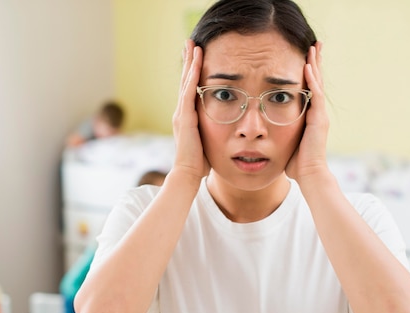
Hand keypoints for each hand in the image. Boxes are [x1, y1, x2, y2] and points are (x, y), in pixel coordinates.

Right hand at [171, 39, 208, 179]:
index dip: (193, 72)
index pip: (190, 89)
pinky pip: (189, 89)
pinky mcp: (185, 116)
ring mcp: (181, 112)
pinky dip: (193, 73)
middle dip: (189, 61)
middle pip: (185, 80)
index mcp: (187, 117)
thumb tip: (228, 129)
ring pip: (186, 81)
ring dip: (190, 61)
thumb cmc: (201, 162)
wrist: (189, 174)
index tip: (197, 57)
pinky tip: (197, 60)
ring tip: (193, 44)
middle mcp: (182, 111)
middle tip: (191, 42)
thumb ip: (214, 132)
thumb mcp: (209, 141)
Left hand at [285, 42, 329, 182]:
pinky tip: (307, 67)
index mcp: (309, 116)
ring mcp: (319, 115)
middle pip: (315, 81)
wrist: (308, 175)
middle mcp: (316, 112)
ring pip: (317, 84)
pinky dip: (311, 80)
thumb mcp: (283, 141)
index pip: (307, 88)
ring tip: (312, 47)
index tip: (303, 56)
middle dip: (314, 62)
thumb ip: (277, 131)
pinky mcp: (318, 120)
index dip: (306, 72)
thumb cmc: (294, 163)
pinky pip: (315, 96)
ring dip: (314, 65)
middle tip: (313, 43)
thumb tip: (261, 128)